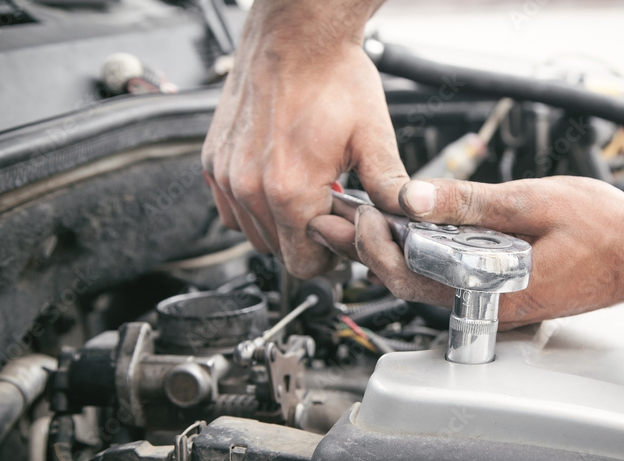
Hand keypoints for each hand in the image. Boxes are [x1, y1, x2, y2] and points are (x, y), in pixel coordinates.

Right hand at [202, 0, 406, 277]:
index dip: (329, 257)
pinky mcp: (212, 159)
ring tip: (308, 191)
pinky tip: (280, 182)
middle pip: (277, 250)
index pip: (302, 263)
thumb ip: (390, 187)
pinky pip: (229, 207)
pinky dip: (253, 205)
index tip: (343, 238)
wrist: (296, 34)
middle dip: (307, 239)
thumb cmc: (332, 76)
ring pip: (251, 231)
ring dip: (280, 223)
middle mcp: (248, 186)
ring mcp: (225, 173)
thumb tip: (411, 216)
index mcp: (288, 190)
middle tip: (331, 209)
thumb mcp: (373, 137)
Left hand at [315, 176, 623, 328]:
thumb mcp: (532, 202)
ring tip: (370, 219)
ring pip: (432, 283)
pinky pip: (456, 279)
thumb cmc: (607, 233)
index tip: (362, 212)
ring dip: (398, 252)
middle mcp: (491, 306)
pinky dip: (428, 256)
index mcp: (493, 290)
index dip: (378, 246)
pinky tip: (421, 232)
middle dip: (373, 250)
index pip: (412, 277)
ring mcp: (500, 303)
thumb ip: (469, 202)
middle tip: (343, 217)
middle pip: (412, 285)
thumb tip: (414, 197)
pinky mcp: (509, 292)